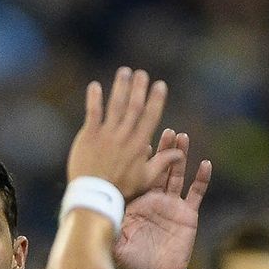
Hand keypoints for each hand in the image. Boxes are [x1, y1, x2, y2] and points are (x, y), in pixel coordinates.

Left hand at [66, 68, 184, 199]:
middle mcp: (124, 135)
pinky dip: (94, 98)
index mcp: (139, 144)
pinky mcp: (89, 136)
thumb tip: (179, 153)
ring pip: (115, 105)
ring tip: (124, 72)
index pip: (151, 116)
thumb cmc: (121, 189)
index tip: (160, 85)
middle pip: (134, 106)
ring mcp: (106, 134)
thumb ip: (162, 162)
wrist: (95, 196)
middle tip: (141, 73)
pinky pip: (93, 113)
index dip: (156, 99)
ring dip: (120, 87)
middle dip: (139, 88)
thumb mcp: (146, 178)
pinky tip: (95, 85)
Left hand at [114, 129, 212, 268]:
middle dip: (164, 150)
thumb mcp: (115, 242)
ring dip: (181, 157)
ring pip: (178, 175)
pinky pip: (196, 194)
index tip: (142, 140)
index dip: (141, 159)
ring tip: (182, 138)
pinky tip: (204, 164)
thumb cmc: (133, 260)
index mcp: (138, 203)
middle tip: (166, 130)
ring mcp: (172, 206)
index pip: (139, 175)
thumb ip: (105, 228)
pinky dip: (201, 179)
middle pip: (160, 169)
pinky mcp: (188, 215)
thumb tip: (85, 218)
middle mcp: (155, 200)